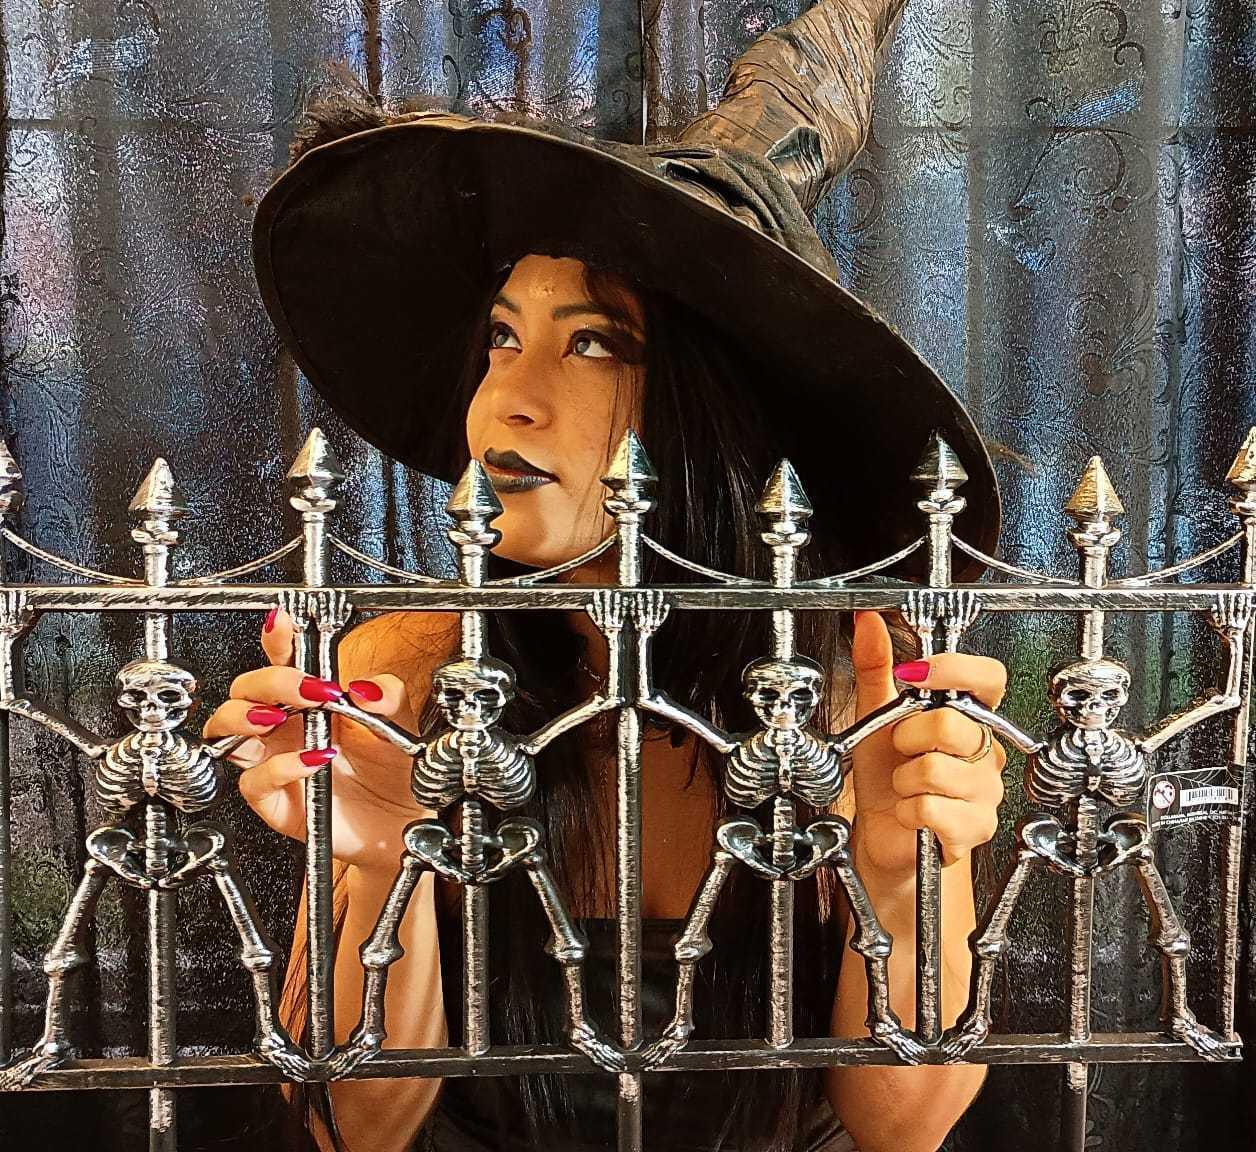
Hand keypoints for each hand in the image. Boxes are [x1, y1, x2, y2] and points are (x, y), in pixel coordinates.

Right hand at [201, 609, 427, 873]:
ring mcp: (273, 759)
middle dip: (269, 681)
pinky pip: (253, 780)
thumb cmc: (394, 768)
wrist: (402, 819)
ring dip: (246, 716)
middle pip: (244, 689)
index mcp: (309, 699)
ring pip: (225, 730)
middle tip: (307, 689)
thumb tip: (365, 685)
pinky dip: (279, 767)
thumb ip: (387, 696)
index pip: (281, 661)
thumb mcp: (400, 722)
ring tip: (284, 717)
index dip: (276, 639)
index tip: (281, 624)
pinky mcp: (274, 799)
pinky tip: (313, 759)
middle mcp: (284, 726)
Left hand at [848, 611, 1006, 874]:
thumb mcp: (875, 714)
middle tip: (901, 749)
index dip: (955, 670)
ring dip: (904, 779)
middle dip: (908, 737)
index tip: (916, 675)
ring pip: (937, 769)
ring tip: (906, 783)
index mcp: (968, 715)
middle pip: (952, 724)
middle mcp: (984, 750)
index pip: (990, 678)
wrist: (884, 831)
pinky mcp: (975, 827)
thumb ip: (875, 666)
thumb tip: (868, 621)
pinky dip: (908, 810)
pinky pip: (933, 807)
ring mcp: (985, 791)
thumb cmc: (885, 773)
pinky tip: (911, 811)